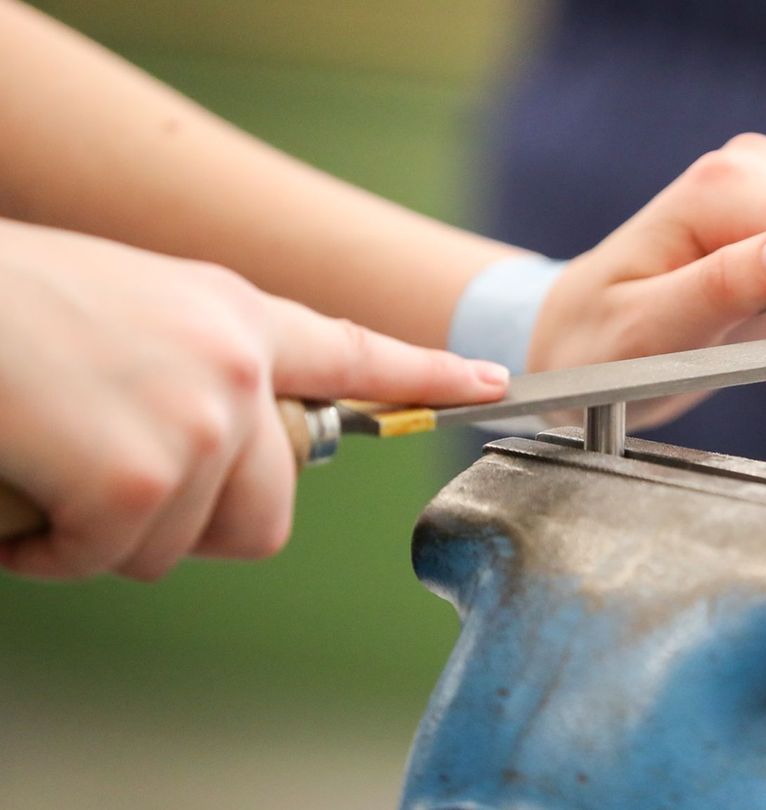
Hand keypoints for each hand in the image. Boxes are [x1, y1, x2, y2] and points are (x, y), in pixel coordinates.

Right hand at [0, 221, 508, 580]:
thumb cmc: (10, 302)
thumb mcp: (134, 307)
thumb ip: (201, 360)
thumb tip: (229, 436)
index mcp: (234, 314)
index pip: (353, 351)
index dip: (426, 373)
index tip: (490, 381)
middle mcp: (237, 364)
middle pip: (266, 515)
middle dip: (189, 525)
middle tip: (114, 489)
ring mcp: (199, 419)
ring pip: (175, 546)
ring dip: (100, 531)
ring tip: (51, 463)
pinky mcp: (143, 477)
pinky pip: (108, 560)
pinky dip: (51, 548)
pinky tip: (22, 489)